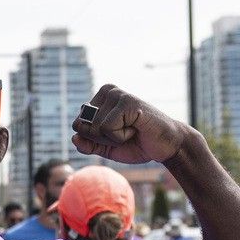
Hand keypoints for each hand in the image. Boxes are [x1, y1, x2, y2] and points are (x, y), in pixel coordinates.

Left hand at [72, 84, 192, 164]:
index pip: (77, 125)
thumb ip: (88, 145)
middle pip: (84, 126)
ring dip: (114, 138)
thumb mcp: (107, 148)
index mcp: (99, 99)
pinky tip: (136, 128)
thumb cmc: (137, 144)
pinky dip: (121, 136)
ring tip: (132, 129)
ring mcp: (118, 94)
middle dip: (103, 139)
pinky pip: (107, 128)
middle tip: (126, 133)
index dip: (95, 139)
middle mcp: (107, 91)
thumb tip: (74, 137)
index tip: (116, 134)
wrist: (165, 146)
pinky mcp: (127, 101)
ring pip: (95, 128)